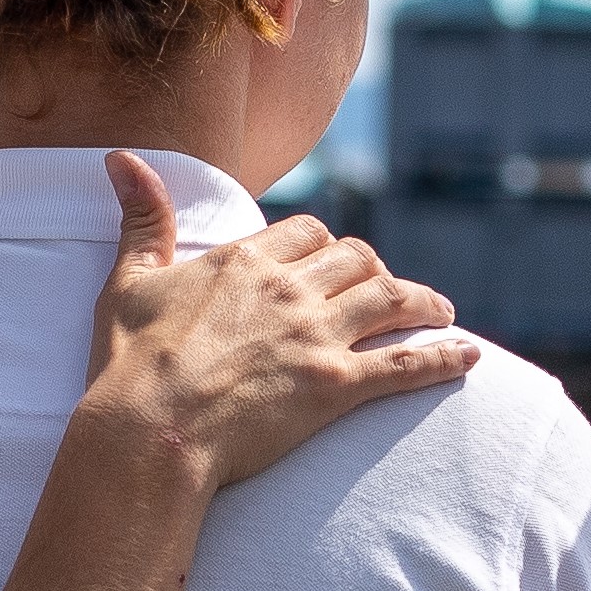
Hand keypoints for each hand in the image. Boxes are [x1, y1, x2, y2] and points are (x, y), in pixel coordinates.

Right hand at [76, 149, 476, 489]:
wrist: (147, 431)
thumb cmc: (130, 362)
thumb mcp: (129, 281)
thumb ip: (142, 218)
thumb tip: (122, 159)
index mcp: (245, 260)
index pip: (307, 233)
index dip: (325, 244)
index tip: (333, 260)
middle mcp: (289, 289)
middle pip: (357, 259)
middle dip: (377, 269)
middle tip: (391, 289)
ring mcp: (317, 336)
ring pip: (390, 299)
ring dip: (422, 302)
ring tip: (440, 311)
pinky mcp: (337, 387)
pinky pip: (405, 365)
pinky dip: (442, 357)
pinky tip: (468, 355)